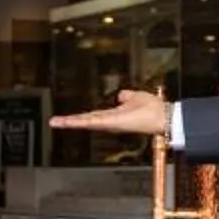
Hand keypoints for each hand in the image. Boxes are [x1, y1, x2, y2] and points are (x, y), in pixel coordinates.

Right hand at [54, 88, 169, 136]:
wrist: (164, 118)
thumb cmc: (154, 110)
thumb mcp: (137, 98)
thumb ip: (127, 96)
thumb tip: (121, 95)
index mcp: (115, 116)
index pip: (94, 116)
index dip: (80, 117)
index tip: (66, 119)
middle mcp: (111, 121)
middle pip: (86, 120)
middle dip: (70, 122)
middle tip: (53, 122)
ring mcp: (111, 123)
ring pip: (87, 122)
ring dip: (71, 122)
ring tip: (56, 122)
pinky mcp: (113, 122)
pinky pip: (94, 121)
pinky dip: (81, 121)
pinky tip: (69, 121)